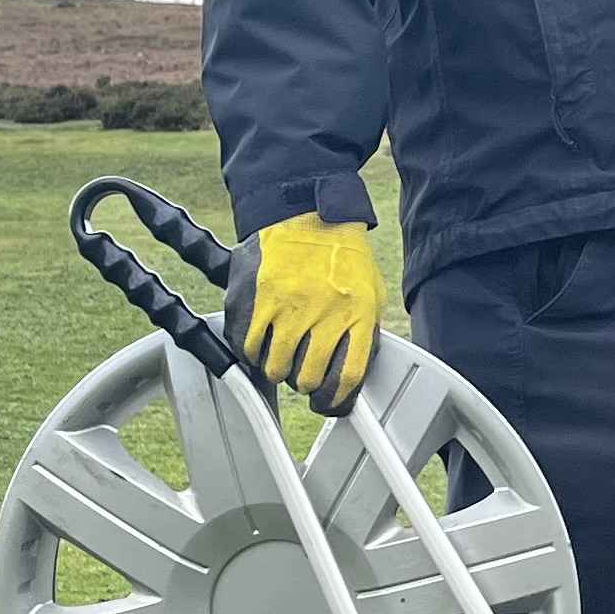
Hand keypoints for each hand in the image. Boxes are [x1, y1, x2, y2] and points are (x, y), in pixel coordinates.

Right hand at [226, 215, 383, 408]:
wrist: (304, 211)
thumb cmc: (340, 256)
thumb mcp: (369, 294)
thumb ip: (363, 337)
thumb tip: (347, 386)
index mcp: (357, 312)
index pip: (347, 377)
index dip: (335, 399)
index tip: (326, 402)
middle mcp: (321, 311)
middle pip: (308, 379)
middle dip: (304, 382)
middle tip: (302, 369)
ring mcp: (283, 305)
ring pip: (274, 369)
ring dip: (277, 369)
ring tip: (282, 351)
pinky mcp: (250, 298)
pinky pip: (246, 349)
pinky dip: (252, 352)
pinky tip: (261, 338)